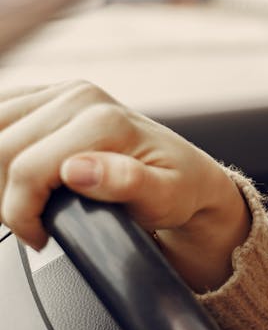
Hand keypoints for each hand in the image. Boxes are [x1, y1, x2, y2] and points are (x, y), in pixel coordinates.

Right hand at [0, 81, 247, 289]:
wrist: (187, 174)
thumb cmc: (178, 189)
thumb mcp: (165, 197)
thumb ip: (126, 183)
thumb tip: (77, 170)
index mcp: (103, 120)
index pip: (25, 170)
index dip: (21, 213)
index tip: (40, 236)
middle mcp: (81, 97)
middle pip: (1, 151)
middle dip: (6, 198)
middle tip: (32, 224)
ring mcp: (63, 92)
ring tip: (26, 202)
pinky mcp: (48, 96)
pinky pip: (0, 116)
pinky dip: (0, 148)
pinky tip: (14, 175)